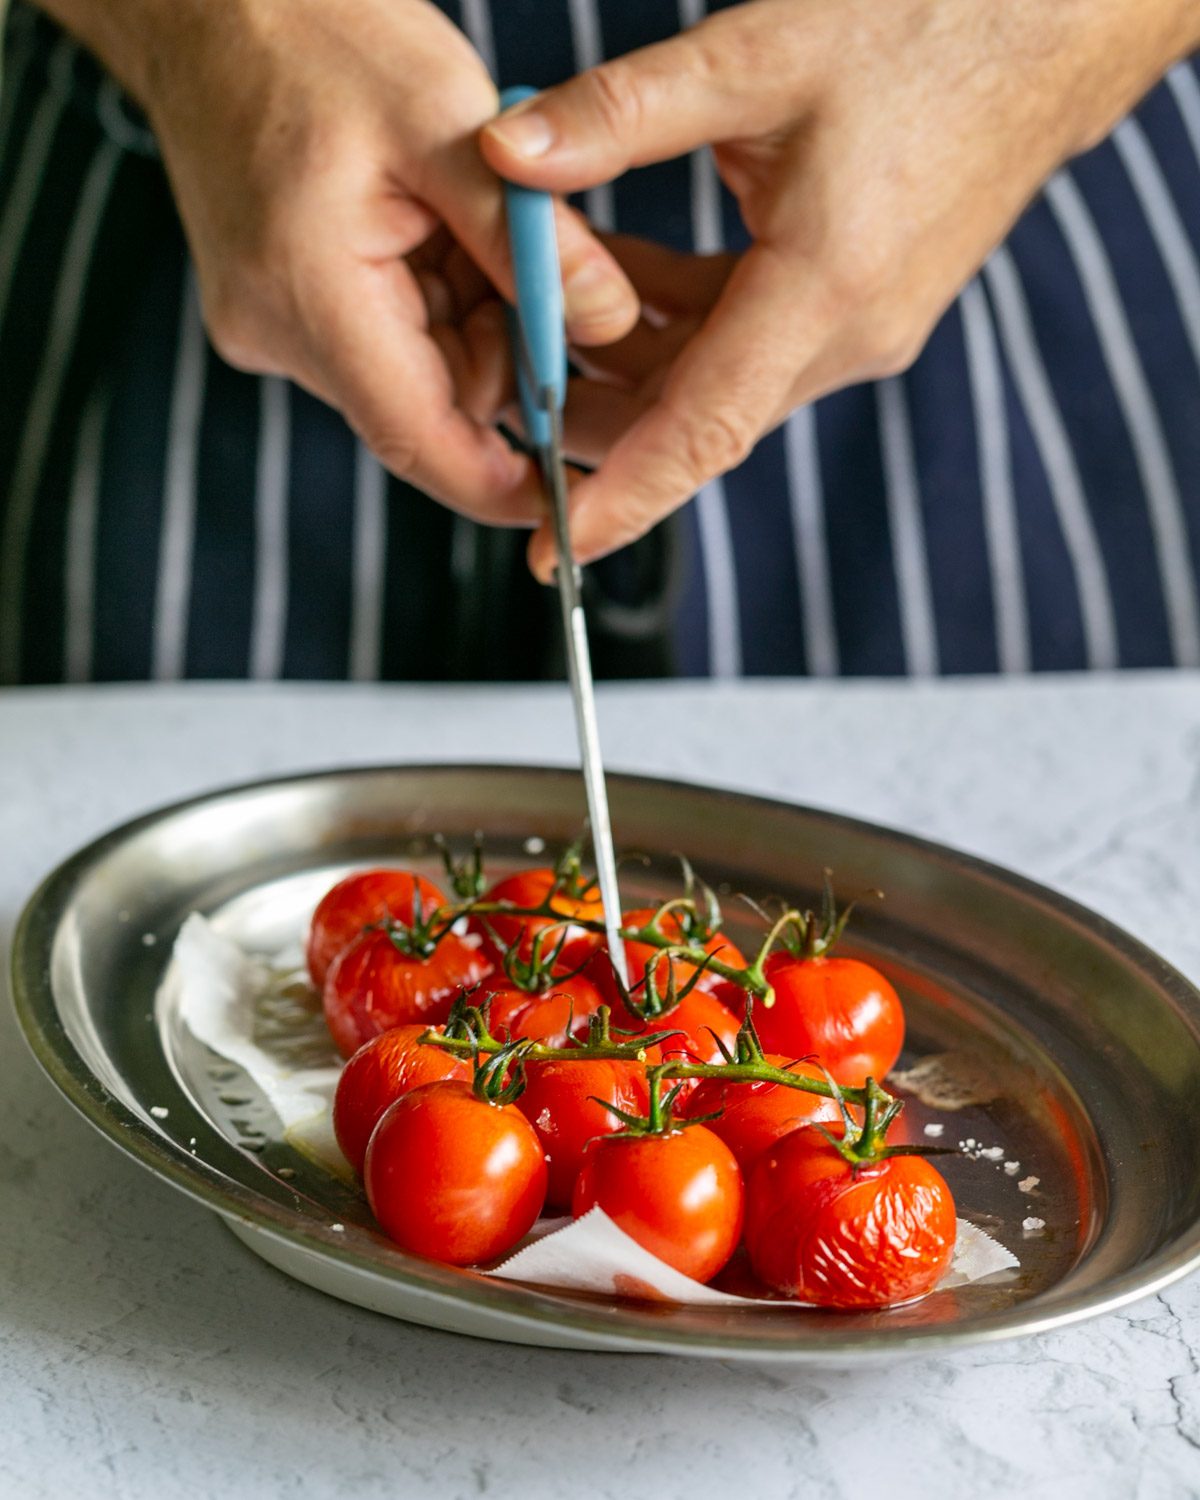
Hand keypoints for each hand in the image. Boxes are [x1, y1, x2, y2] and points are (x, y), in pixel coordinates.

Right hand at [44, 0, 639, 520]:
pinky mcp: (284, 312)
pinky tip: (435, 231)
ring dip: (472, 318)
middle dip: (506, 355)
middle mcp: (279, 332)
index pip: (417, 437)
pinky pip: (391, 341)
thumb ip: (531, 237)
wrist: (207, 2)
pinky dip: (438, 302)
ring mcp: (275, 328)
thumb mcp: (447, 123)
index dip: (502, 484)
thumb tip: (608, 323)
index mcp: (309, 291)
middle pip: (430, 404)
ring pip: (419, 373)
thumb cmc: (317, 35)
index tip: (574, 497)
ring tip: (464, 222)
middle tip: (535, 265)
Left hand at [482, 0, 1199, 575]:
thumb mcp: (758, 53)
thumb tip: (505, 153)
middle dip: (594, 412)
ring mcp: (858, 328)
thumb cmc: (928, 23)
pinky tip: (618, 278)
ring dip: (630, 360)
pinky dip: (677, 324)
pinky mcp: (857, 306)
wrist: (1053, 25)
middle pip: (694, 417)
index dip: (623, 499)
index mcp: (825, 289)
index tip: (557, 551)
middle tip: (501, 382)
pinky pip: (747, 345)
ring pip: (715, 382)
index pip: (704, 432)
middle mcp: (848, 334)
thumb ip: (623, 112)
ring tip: (538, 314)